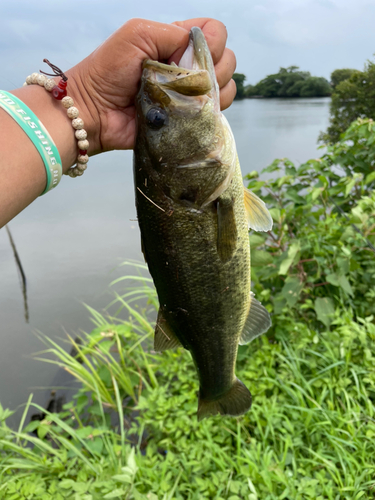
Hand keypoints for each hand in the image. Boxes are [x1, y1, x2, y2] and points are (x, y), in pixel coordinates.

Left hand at [66, 18, 236, 154]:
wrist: (94, 111)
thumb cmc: (108, 70)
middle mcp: (188, 68)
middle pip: (228, 60)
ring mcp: (190, 96)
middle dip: (216, 68)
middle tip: (185, 79)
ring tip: (186, 98)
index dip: (212, 42)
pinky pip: (215, 116)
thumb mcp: (137, 34)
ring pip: (226, 88)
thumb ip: (172, 34)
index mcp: (178, 43)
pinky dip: (210, 113)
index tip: (189, 55)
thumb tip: (199, 53)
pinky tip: (190, 114)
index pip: (215, 34)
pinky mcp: (188, 121)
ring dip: (214, 92)